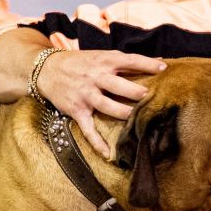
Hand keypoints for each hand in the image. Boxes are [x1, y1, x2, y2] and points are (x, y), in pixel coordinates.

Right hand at [36, 49, 165, 159]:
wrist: (46, 69)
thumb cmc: (80, 62)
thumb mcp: (101, 56)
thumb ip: (126, 62)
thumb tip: (159, 62)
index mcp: (104, 61)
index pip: (129, 60)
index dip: (146, 64)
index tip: (163, 69)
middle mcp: (95, 77)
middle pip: (118, 85)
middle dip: (133, 91)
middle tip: (148, 95)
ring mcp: (86, 95)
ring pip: (106, 105)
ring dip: (121, 112)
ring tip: (134, 117)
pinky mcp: (77, 110)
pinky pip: (88, 129)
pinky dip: (97, 143)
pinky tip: (107, 154)